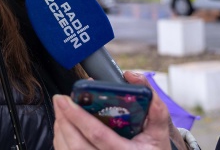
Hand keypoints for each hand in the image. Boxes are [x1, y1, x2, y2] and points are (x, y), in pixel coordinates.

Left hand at [53, 71, 185, 149]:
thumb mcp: (160, 130)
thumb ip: (153, 103)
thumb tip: (132, 76)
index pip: (98, 134)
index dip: (78, 116)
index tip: (65, 100)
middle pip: (77, 145)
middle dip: (64, 120)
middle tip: (59, 100)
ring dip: (61, 129)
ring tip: (61, 110)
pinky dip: (62, 140)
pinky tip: (64, 126)